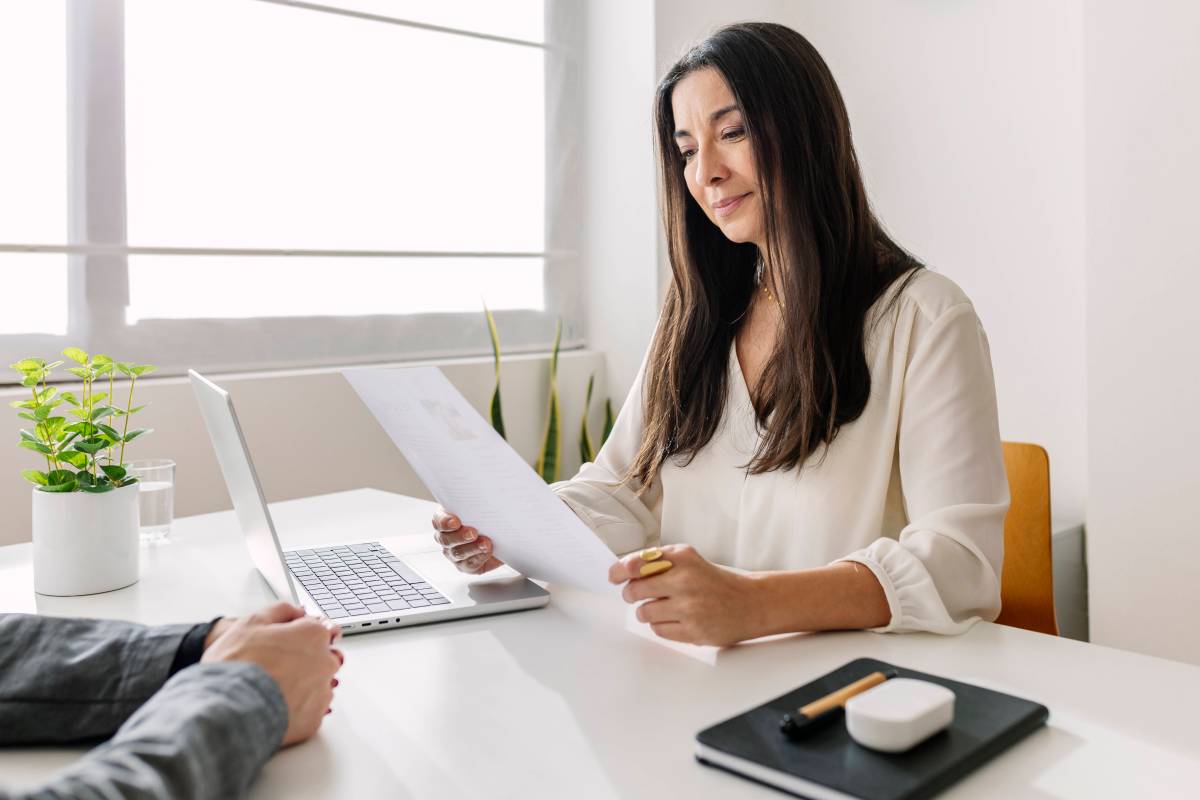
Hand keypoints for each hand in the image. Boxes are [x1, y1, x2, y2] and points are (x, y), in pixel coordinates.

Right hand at [201, 602, 342, 745]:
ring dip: (300, 685)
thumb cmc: (237, 666)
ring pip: (316, 684)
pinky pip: (309, 710)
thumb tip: (297, 612)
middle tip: (273, 667)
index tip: (285, 642)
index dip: (298, 635)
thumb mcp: (251, 623)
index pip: (318, 629)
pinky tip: (273, 706)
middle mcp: (325, 663)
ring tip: (270, 689)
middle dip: (302, 660)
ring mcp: (321, 693)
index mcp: (314, 635)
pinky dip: (295, 709)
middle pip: (320, 657)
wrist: (226, 711)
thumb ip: (280, 611)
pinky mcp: (314, 720)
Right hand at [432, 507, 503, 574]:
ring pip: (458, 553)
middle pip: (446, 539)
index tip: (456, 521)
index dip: (445, 522)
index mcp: (446, 518)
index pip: (438, 520)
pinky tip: (488, 551)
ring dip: (472, 548)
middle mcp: (447, 537)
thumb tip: (483, 492)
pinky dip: (479, 557)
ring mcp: (454, 553)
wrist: (503, 535)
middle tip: (473, 532)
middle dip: (460, 536)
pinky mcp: (466, 565)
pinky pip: (469, 564)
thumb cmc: (488, 517)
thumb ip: (476, 501)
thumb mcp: (482, 505)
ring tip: (486, 543)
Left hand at [609, 544, 767, 646]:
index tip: (614, 577)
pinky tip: (676, 619)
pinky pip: (658, 630)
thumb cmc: (714, 581)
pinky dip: (661, 625)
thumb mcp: (689, 560)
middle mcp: (685, 580)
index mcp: (683, 558)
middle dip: (631, 594)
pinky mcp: (693, 631)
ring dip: (646, 611)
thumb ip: (659, 562)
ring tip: (662, 607)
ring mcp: (689, 608)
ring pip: (644, 613)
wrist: (750, 603)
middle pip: (634, 590)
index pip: (636, 564)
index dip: (619, 571)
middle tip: (636, 595)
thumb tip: (622, 571)